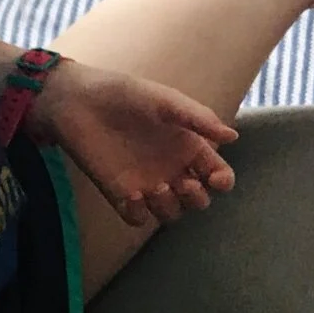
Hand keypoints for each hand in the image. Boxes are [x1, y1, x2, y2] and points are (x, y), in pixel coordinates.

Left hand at [30, 60, 238, 225]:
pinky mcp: (119, 194)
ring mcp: (146, 184)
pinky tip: (131, 195)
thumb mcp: (166, 101)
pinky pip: (137, 218)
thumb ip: (199, 119)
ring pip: (171, 214)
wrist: (79, 101)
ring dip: (170, 207)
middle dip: (197, 198)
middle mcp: (171, 169)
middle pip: (198, 200)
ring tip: (155, 187)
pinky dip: (139, 214)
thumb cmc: (125, 94)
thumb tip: (234, 137)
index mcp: (187, 146)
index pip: (216, 175)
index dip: (222, 182)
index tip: (215, 179)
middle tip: (184, 183)